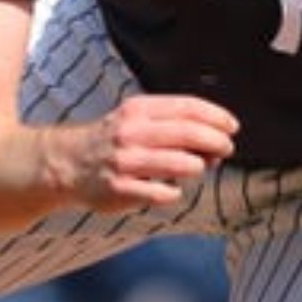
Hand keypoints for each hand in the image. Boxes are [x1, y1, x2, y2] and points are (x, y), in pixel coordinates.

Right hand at [61, 94, 237, 213]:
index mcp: (138, 110)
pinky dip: (174, 191)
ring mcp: (125, 162)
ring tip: (198, 167)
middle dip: (215, 141)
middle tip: (227, 148)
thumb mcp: (137, 119)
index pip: (187, 107)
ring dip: (198, 166)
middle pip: (188, 133)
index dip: (216, 116)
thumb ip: (173, 125)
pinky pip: (162, 193)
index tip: (232, 126)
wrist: (68, 162)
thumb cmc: (114, 141)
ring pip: (180, 164)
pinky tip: (170, 188)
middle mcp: (131, 132)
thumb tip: (215, 143)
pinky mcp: (120, 189)